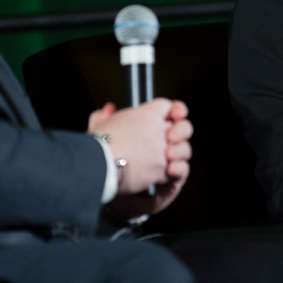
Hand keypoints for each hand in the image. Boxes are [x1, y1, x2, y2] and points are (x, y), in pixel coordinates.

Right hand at [87, 99, 192, 217]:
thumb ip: (105, 115)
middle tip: (172, 140)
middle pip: (185, 127)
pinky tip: (162, 176)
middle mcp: (158, 130)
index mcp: (146, 114)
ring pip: (184, 150)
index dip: (173, 111)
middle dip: (182, 133)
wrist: (97, 164)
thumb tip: (109, 109)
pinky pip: (176, 171)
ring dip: (178, 156)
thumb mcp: (99, 123)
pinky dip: (170, 175)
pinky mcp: (162, 169)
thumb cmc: (97, 144)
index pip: (168, 106)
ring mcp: (162, 150)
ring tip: (167, 160)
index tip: (171, 116)